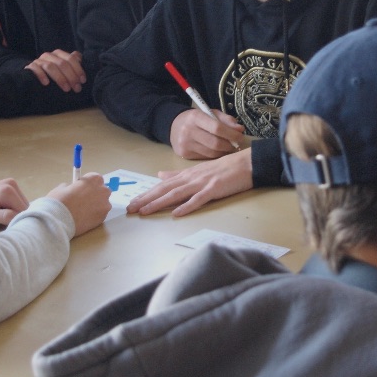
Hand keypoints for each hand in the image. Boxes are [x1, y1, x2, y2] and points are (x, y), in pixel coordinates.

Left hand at [0, 179, 29, 226]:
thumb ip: (6, 217)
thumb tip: (23, 218)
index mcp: (7, 190)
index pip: (23, 211)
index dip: (16, 220)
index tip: (3, 224)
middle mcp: (12, 184)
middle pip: (24, 207)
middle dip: (15, 216)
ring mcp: (10, 183)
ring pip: (22, 205)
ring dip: (13, 212)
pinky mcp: (9, 186)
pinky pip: (17, 201)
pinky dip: (12, 208)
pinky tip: (0, 210)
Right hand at [24, 49, 85, 91]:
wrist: (32, 78)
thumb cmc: (53, 75)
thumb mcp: (64, 69)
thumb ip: (72, 63)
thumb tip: (79, 57)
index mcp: (58, 54)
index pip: (70, 58)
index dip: (78, 69)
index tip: (83, 81)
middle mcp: (49, 55)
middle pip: (62, 63)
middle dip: (71, 76)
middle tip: (77, 88)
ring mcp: (39, 61)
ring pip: (50, 66)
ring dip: (60, 78)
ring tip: (66, 89)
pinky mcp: (30, 67)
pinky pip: (35, 69)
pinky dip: (41, 75)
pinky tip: (46, 83)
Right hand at [46, 172, 111, 237]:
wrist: (60, 220)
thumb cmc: (60, 200)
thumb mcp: (63, 188)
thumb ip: (72, 186)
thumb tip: (72, 190)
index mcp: (94, 179)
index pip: (95, 178)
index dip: (87, 184)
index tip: (80, 189)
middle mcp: (103, 190)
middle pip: (101, 191)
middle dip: (93, 194)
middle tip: (81, 201)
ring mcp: (105, 205)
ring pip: (102, 204)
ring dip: (95, 206)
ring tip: (82, 212)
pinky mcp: (104, 217)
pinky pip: (100, 214)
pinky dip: (94, 215)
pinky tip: (84, 218)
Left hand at [128, 149, 253, 216]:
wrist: (246, 163)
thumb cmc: (225, 168)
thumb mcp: (198, 169)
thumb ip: (179, 174)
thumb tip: (160, 175)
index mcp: (187, 175)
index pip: (162, 185)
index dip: (146, 194)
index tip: (132, 202)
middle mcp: (191, 178)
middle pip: (165, 189)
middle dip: (146, 199)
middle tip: (130, 209)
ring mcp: (203, 183)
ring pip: (176, 194)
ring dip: (159, 203)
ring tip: (145, 211)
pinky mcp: (215, 189)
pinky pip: (199, 199)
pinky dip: (187, 206)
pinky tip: (177, 213)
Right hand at [169, 108, 245, 158]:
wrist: (173, 126)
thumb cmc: (196, 119)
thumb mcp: (210, 113)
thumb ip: (226, 120)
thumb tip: (240, 129)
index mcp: (195, 117)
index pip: (217, 128)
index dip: (231, 134)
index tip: (240, 136)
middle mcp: (188, 131)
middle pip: (215, 143)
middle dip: (229, 145)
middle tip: (236, 144)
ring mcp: (185, 144)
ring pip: (211, 153)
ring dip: (223, 152)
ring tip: (227, 147)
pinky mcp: (184, 154)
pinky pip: (205, 157)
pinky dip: (214, 155)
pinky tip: (217, 151)